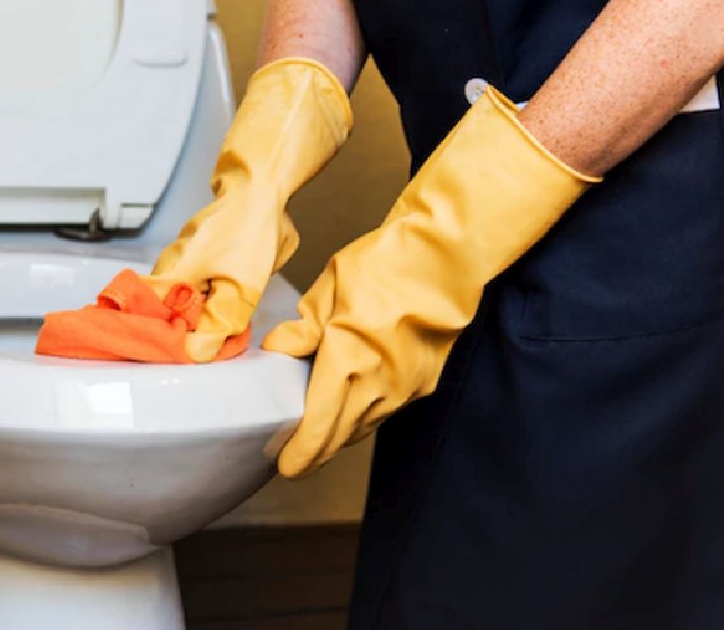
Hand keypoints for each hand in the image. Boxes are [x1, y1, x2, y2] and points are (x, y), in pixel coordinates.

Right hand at [148, 59, 352, 361]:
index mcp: (172, 275)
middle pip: (156, 312)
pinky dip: (199, 303)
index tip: (154, 354)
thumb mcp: (241, 288)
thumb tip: (196, 351)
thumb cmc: (249, 233)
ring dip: (189, 319)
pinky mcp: (196, 254)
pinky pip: (190, 287)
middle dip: (171, 333)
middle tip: (190, 350)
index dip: (141, 337)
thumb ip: (218, 322)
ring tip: (205, 334)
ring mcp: (180, 258)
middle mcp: (169, 266)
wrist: (260, 190)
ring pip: (175, 300)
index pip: (137, 315)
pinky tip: (217, 309)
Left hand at [264, 86, 597, 475]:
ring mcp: (405, 388)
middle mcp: (377, 386)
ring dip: (342, 435)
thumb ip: (303, 327)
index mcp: (346, 364)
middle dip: (317, 453)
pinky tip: (355, 406)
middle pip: (341, 438)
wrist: (444, 259)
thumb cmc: (386, 265)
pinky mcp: (424, 382)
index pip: (317, 427)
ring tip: (321, 435)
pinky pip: (388, 410)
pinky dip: (367, 414)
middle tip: (297, 460)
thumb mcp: (329, 289)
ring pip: (366, 426)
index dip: (300, 453)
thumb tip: (279, 348)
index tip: (286, 464)